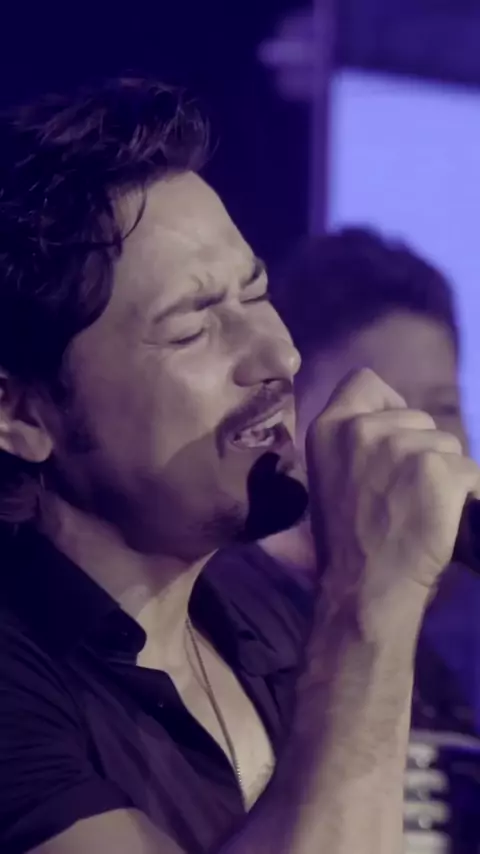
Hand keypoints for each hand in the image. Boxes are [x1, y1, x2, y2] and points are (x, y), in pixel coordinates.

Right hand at [305, 369, 479, 642]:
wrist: (363, 590)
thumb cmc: (346, 541)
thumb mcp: (330, 477)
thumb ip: (354, 442)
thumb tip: (398, 425)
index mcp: (327, 427)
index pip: (365, 381)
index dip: (388, 407)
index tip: (393, 440)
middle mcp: (362, 428)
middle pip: (418, 417)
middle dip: (422, 448)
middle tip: (407, 492)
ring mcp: (401, 446)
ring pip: (449, 444)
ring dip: (446, 474)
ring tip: (424, 510)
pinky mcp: (437, 470)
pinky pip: (470, 471)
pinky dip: (467, 495)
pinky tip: (448, 519)